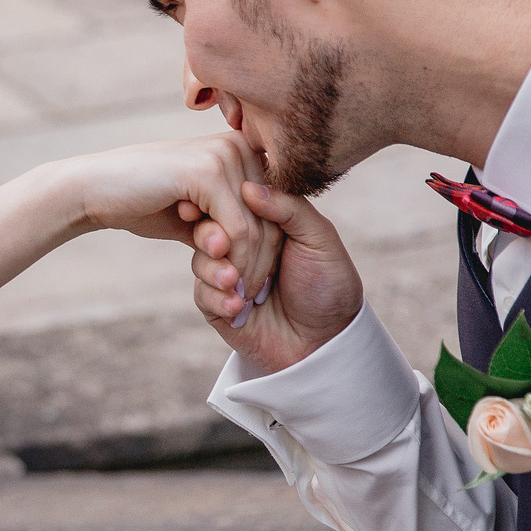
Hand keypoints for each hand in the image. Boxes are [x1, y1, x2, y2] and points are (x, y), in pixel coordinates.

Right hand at [59, 135, 280, 292]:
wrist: (94, 191)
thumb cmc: (142, 202)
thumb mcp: (196, 213)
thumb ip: (228, 223)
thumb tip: (266, 252)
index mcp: (240, 150)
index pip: (275, 207)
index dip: (270, 249)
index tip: (253, 282)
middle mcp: (239, 146)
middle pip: (272, 218)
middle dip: (261, 265)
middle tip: (246, 298)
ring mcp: (224, 155)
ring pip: (257, 228)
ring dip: (247, 270)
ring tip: (233, 295)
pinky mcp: (207, 172)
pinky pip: (237, 230)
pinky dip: (232, 263)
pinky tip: (220, 281)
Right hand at [192, 181, 362, 373]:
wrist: (326, 343)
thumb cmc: (330, 287)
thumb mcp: (319, 240)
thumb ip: (289, 209)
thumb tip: (249, 187)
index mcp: (268, 225)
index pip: (236, 203)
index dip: (223, 202)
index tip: (214, 201)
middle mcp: (245, 247)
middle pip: (210, 229)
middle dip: (212, 237)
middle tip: (222, 247)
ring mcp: (230, 277)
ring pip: (201, 260)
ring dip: (213, 271)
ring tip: (237, 284)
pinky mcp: (219, 306)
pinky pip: (202, 294)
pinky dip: (216, 298)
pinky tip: (238, 307)